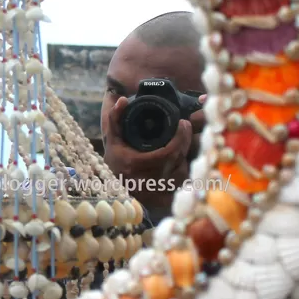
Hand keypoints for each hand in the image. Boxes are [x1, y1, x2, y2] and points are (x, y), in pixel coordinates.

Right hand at [101, 95, 206, 212]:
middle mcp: (148, 180)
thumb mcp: (112, 140)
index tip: (182, 123)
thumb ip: (115, 119)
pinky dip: (182, 169)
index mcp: (136, 164)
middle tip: (185, 127)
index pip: (168, 152)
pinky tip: (180, 160)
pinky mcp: (164, 198)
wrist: (115, 188)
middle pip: (178, 159)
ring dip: (184, 156)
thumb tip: (122, 100)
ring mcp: (157, 191)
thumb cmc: (115, 163)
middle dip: (185, 141)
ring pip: (182, 171)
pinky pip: (181, 182)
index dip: (180, 137)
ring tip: (182, 142)